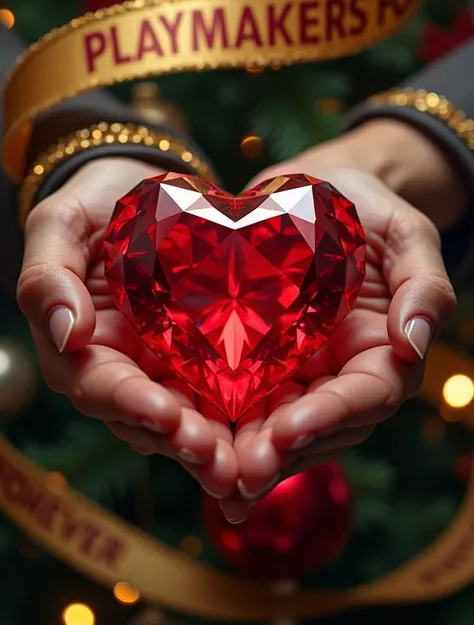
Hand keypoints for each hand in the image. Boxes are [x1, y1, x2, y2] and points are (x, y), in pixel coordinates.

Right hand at [17, 157, 237, 498]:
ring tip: (250, 466)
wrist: (139, 191)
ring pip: (186, 417)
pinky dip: (241, 417)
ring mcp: (163, 367)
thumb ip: (49, 276)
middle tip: (222, 463)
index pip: (100, 386)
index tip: (168, 415)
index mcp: (80, 346)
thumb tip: (64, 333)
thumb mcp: (60, 226)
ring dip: (214, 446)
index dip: (131, 405)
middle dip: (183, 442)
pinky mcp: (201, 358)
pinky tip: (274, 433)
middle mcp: (122, 368)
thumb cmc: (92, 205)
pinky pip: (220, 391)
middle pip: (147, 418)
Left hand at [220, 121, 457, 521]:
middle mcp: (339, 374)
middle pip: (318, 428)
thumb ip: (423, 285)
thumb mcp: (405, 234)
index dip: (331, 417)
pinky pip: (241, 399)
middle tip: (239, 473)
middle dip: (280, 453)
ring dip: (246, 453)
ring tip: (209, 474)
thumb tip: (414, 345)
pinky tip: (185, 443)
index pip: (366, 396)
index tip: (288, 428)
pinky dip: (219, 425)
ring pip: (276, 426)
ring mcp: (297, 372)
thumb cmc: (366, 208)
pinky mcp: (257, 361)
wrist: (311, 192)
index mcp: (381, 352)